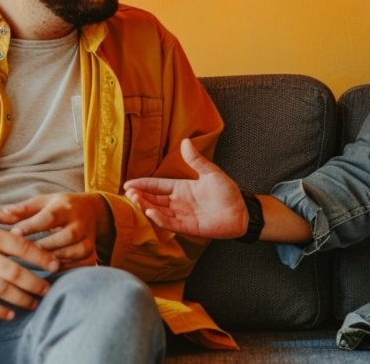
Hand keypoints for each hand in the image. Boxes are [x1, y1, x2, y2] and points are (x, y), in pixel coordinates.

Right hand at [0, 207, 58, 320]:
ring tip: (34, 303)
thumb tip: (19, 213)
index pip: (21, 247)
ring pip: (0, 289)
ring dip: (20, 298)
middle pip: (15, 272)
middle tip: (48, 289)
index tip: (55, 264)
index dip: (41, 257)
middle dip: (35, 283)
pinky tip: (10, 314)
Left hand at [4, 193, 110, 268]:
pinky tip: (51, 271)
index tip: (14, 233)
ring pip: (76, 251)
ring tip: (36, 264)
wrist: (91, 211)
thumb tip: (4, 214)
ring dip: (56, 259)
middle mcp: (80, 223)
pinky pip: (82, 264)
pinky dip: (67, 268)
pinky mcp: (92, 253)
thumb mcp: (43, 201)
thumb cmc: (60, 207)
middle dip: (46, 246)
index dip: (32, 226)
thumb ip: (24, 209)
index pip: (50, 217)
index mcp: (66, 207)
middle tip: (25, 253)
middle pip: (67, 236)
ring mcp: (89, 239)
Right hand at [124, 138, 247, 238]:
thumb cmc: (227, 192)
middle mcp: (178, 202)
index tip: (127, 183)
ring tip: (135, 199)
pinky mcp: (188, 227)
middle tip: (128, 192)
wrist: (241, 211)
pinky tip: (150, 211)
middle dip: (140, 196)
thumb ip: (196, 160)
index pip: (157, 185)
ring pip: (158, 211)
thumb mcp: (211, 172)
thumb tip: (185, 141)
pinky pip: (170, 223)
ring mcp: (182, 215)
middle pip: (154, 199)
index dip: (143, 184)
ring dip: (146, 206)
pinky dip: (160, 218)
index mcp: (181, 188)